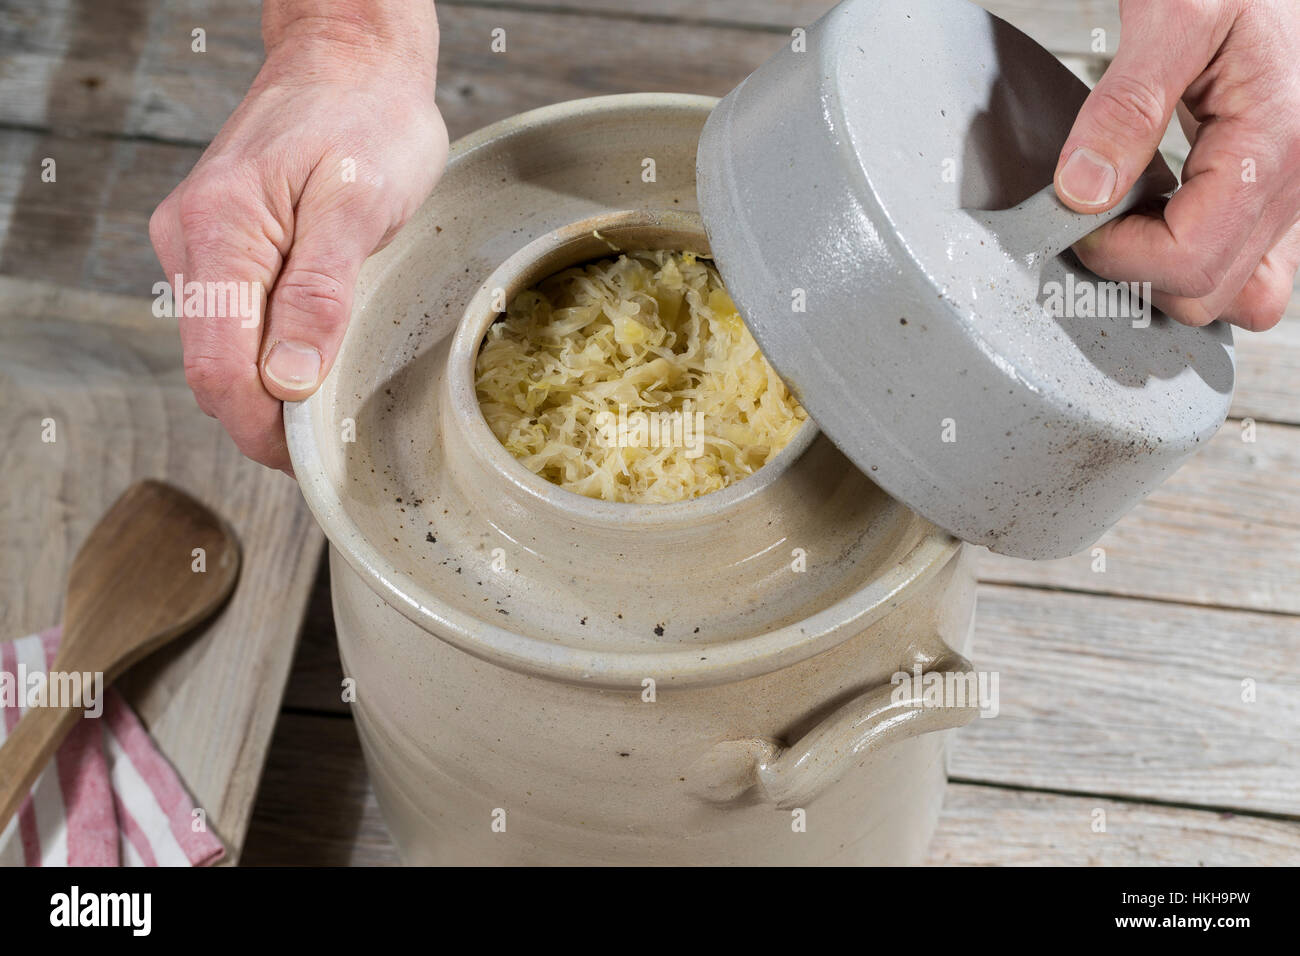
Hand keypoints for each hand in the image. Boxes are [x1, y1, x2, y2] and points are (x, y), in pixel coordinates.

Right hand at [149, 6, 446, 470]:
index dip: (262, 429)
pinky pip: (235, 321)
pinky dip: (270, 353)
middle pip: (214, 368)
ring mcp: (202, 244)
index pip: (219, 368)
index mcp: (220, 234)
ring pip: (222, 349)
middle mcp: (193, 242)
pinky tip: (313, 359)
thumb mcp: (357, 208)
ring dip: (269, 388)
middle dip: (267, 417)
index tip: (310, 461)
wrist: (352, 59)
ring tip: (332, 404)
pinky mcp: (224, 246)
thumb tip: (289, 382)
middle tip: (333, 443)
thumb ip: (318, 297)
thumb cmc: (366, 119)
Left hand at [1053, 0, 1299, 330]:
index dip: (1115, 254)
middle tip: (1096, 216)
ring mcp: (1297, 196)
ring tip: (1130, 219)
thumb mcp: (1175, 12)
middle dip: (1136, 270)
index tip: (1076, 218)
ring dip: (1167, 276)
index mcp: (1275, 143)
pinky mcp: (1285, 196)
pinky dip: (1201, 263)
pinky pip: (1250, 270)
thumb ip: (1125, 106)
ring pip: (1232, 295)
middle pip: (1205, 292)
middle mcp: (1299, 181)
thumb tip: (1083, 190)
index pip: (1186, 258)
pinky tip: (1163, 221)